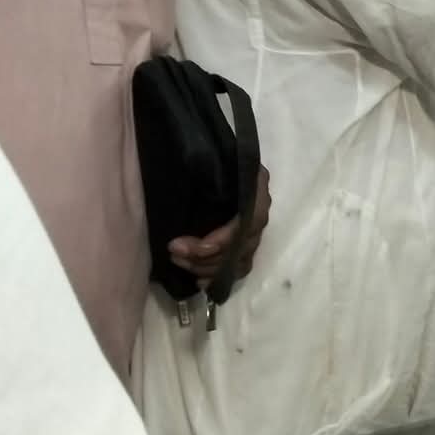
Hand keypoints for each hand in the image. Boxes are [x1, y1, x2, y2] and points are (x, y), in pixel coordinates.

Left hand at [168, 165, 271, 287]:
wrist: (198, 152)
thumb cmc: (197, 157)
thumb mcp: (202, 158)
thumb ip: (201, 168)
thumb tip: (189, 182)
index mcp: (254, 182)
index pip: (251, 219)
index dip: (224, 238)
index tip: (187, 245)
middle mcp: (260, 205)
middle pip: (245, 243)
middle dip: (207, 256)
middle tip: (174, 253)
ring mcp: (255, 224)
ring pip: (241, 258)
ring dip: (209, 267)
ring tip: (179, 262)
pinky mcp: (245, 239)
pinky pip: (241, 265)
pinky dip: (221, 275)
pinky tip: (200, 281)